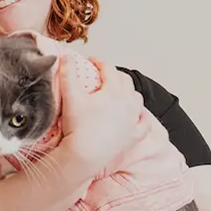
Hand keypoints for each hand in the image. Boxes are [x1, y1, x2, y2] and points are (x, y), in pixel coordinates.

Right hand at [57, 55, 143, 174]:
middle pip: (125, 82)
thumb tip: (65, 55)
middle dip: (115, 75)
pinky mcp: (133, 136)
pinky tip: (138, 115)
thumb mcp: (70, 96)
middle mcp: (127, 103)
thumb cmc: (78, 126)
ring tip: (120, 92)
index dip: (99, 62)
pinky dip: (142, 117)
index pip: (108, 69)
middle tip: (103, 75)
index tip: (91, 61)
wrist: (85, 154)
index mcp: (113, 91)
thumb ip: (67, 73)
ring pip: (137, 99)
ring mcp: (132, 120)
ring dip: (129, 93)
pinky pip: (144, 123)